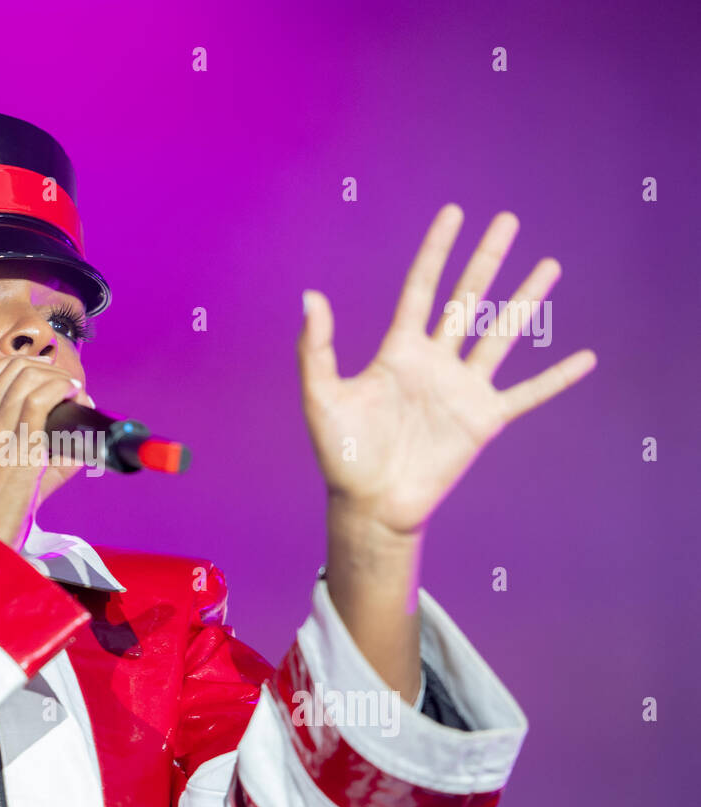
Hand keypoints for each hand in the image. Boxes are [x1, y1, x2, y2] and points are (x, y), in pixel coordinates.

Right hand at [0, 355, 92, 549]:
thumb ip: (36, 461)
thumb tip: (79, 451)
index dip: (13, 365)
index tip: (39, 371)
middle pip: (8, 371)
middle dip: (42, 368)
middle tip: (63, 381)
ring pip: (26, 379)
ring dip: (55, 378)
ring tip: (72, 390)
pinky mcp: (18, 447)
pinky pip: (40, 400)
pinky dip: (60, 389)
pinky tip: (73, 394)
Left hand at [298, 203, 596, 536]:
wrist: (370, 503)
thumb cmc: (342, 453)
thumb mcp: (321, 396)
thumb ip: (315, 347)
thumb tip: (310, 296)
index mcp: (398, 351)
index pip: (422, 289)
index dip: (437, 252)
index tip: (453, 214)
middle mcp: (435, 363)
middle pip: (467, 300)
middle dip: (487, 260)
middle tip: (508, 221)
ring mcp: (462, 389)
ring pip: (500, 335)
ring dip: (526, 302)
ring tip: (549, 266)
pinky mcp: (483, 420)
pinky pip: (527, 394)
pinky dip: (556, 378)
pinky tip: (586, 358)